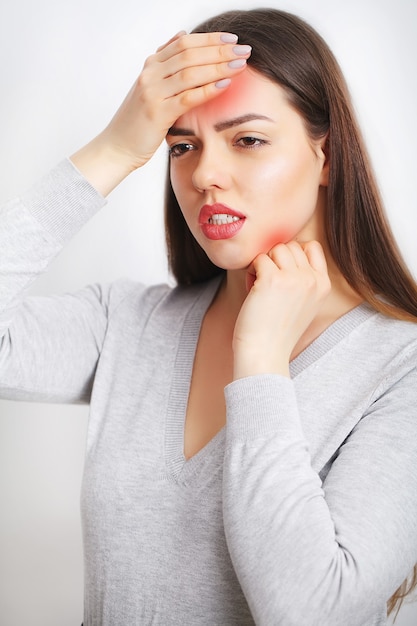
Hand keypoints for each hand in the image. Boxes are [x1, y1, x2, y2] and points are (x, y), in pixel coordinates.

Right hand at [71, 32, 250, 194]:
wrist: (117, 147)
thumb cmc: (138, 122)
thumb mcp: (151, 87)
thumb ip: (166, 63)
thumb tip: (182, 36)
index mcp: (151, 66)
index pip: (184, 43)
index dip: (210, 39)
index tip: (232, 39)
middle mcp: (150, 75)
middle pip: (190, 53)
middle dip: (219, 50)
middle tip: (243, 49)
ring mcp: (152, 92)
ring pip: (190, 71)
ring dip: (218, 66)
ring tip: (240, 64)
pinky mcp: (157, 113)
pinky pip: (187, 97)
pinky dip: (208, 89)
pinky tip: (225, 84)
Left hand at [233, 241, 330, 378]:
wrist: (265, 353)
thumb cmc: (278, 330)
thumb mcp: (304, 303)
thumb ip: (303, 278)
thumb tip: (285, 250)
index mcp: (323, 284)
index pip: (312, 246)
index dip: (292, 255)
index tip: (281, 275)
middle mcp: (312, 279)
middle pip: (290, 246)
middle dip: (275, 261)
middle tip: (268, 285)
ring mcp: (294, 278)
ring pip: (275, 249)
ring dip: (262, 265)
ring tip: (260, 287)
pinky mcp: (272, 279)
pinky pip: (259, 259)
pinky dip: (251, 272)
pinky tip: (252, 291)